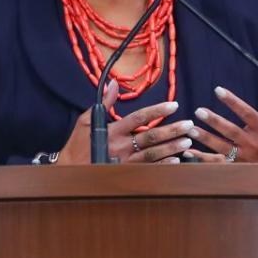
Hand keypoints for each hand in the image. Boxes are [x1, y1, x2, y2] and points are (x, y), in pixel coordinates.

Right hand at [59, 80, 194, 164]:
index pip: (139, 117)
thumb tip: (112, 83)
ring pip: (152, 155)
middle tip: (188, 125)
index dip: (157, 111)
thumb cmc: (79, 144)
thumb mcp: (86, 120)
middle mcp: (120, 146)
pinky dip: (162, 166)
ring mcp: (124, 162)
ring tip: (187, 142)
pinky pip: (147, 171)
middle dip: (171, 130)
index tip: (173, 105)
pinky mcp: (125, 175)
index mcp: (112, 131)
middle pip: (150, 136)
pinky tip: (175, 161)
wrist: (69, 171)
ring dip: (171, 148)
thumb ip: (104, 102)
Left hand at [188, 80, 257, 162]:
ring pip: (221, 147)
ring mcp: (244, 157)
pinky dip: (203, 159)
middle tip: (199, 111)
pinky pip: (218, 164)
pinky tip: (189, 152)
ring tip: (191, 129)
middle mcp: (252, 143)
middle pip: (230, 131)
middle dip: (214, 121)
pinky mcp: (238, 168)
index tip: (218, 90)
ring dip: (206, 138)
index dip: (232, 101)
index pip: (246, 113)